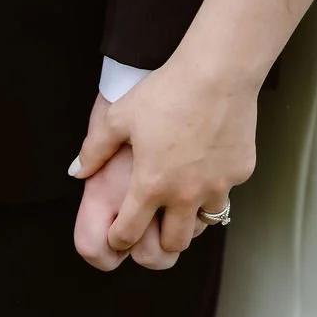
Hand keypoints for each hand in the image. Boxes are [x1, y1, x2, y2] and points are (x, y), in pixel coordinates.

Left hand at [72, 55, 260, 259]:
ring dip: (192, 217)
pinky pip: (225, 191)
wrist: (218, 73)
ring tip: (184, 200)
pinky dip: (215, 187)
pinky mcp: (240, 174)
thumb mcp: (120, 117)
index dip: (118, 239)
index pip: (129, 234)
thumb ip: (94, 149)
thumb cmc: (166, 92)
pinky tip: (209, 168)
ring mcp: (216, 187)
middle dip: (161, 241)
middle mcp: (184, 195)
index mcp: (150, 185)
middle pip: (173, 244)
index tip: (118, 234)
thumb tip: (76, 172)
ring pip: (204, 222)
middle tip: (155, 226)